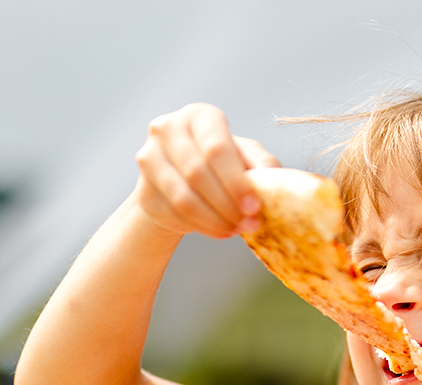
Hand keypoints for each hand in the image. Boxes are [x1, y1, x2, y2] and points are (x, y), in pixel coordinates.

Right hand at [135, 103, 278, 238]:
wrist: (184, 184)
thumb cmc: (222, 165)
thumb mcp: (245, 158)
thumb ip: (261, 163)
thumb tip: (277, 178)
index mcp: (198, 115)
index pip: (215, 148)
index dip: (236, 181)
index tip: (255, 206)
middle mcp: (167, 129)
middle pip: (198, 173)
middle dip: (228, 204)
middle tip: (250, 223)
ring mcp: (149, 158)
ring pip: (184, 198)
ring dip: (216, 220)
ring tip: (238, 230)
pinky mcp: (144, 191)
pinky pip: (175, 215)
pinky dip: (203, 228)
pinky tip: (221, 231)